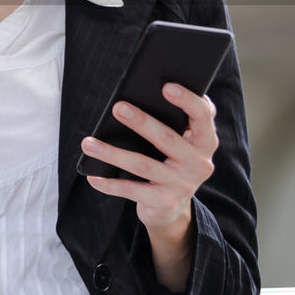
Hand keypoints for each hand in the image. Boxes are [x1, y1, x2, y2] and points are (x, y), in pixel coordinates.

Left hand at [81, 82, 218, 289]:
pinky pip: (132, 190)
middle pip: (167, 138)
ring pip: (142, 164)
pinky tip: (93, 176)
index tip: (166, 86)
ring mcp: (182, 185)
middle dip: (141, 122)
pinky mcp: (163, 202)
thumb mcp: (186, 142)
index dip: (187, 100)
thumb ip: (183, 118)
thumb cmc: (174, 162)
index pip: (203, 116)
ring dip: (112, 153)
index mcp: (205, 141)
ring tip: (88, 143)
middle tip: (118, 107)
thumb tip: (165, 86)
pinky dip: (110, 184)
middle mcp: (198, 164)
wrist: (173, 208)